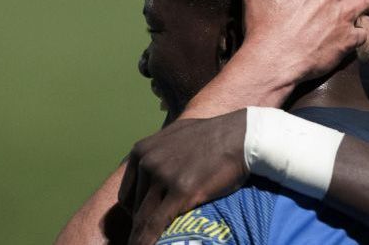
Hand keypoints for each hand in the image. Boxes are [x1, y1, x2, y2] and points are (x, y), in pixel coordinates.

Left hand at [118, 110, 248, 244]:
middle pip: (135, 207)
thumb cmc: (214, 135)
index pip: (127, 193)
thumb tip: (153, 164)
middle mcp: (147, 162)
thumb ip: (160, 150)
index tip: (146, 222)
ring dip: (143, 236)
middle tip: (151, 235)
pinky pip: (156, 224)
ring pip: (144, 218)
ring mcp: (163, 176)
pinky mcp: (181, 190)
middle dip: (142, 224)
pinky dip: (148, 240)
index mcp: (142, 151)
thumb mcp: (176, 134)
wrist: (240, 136)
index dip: (136, 212)